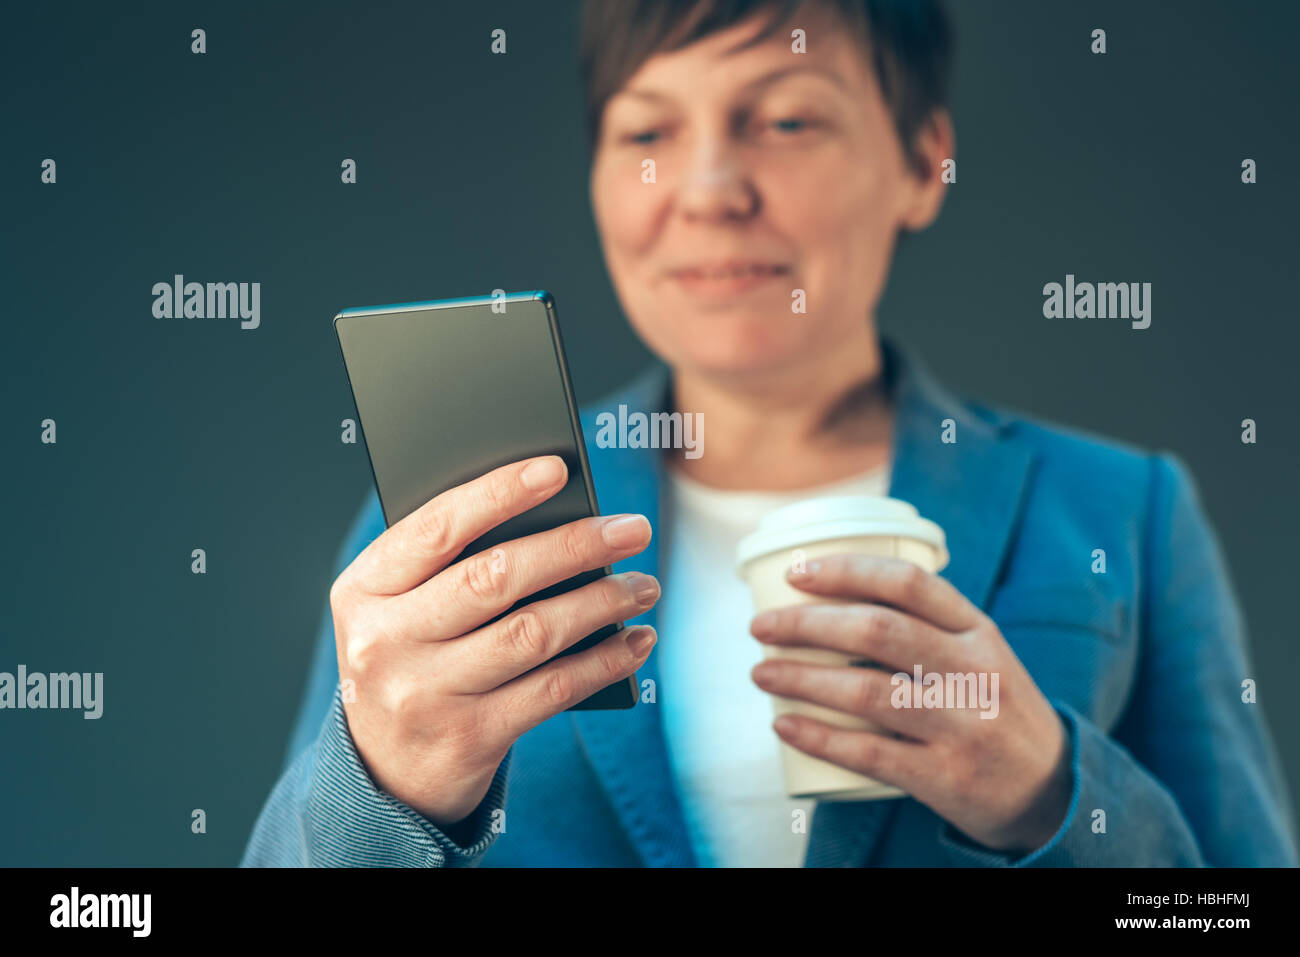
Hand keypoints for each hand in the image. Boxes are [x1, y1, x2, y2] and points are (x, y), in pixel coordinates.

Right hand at [330, 454, 659, 829]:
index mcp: (363, 590)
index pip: (437, 527)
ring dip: (602, 603)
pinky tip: (636, 641)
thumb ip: (450, 563)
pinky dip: (604, 661)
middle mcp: (385, 642)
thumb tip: (557, 515)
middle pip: (495, 577)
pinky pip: (553, 689)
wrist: (383, 774)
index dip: (499, 492)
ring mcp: (424, 695)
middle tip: (632, 529)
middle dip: (575, 546)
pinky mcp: (468, 740)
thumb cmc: (410, 659)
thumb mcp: (399, 608)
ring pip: (533, 632)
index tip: (558, 467)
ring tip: (643, 585)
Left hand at [749, 554, 1071, 855]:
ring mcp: (962, 726)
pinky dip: (819, 738)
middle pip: (875, 632)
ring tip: (762, 674)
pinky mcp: (945, 777)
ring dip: (800, 679)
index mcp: (979, 632)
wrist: (1054, 791)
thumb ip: (929, 626)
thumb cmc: (995, 710)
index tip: (796, 573)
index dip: (845, 570)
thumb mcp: (983, 656)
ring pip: (864, 692)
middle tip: (761, 626)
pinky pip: (868, 753)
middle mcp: (974, 673)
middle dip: (805, 625)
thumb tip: (837, 594)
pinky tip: (785, 726)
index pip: (908, 583)